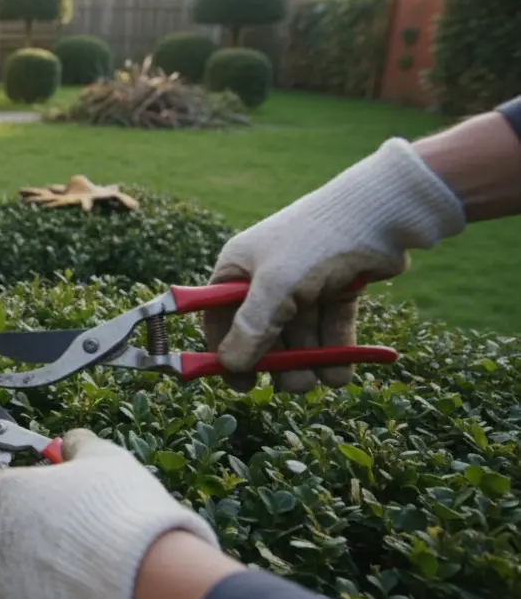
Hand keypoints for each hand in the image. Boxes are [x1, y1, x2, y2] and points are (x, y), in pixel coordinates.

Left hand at [0, 430, 218, 598]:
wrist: (142, 579)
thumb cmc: (119, 509)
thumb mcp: (105, 459)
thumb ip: (79, 446)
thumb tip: (70, 442)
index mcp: (5, 492)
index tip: (21, 492)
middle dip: (14, 526)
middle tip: (57, 524)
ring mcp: (4, 577)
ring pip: (8, 566)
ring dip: (32, 561)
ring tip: (80, 558)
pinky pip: (27, 598)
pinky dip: (47, 594)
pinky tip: (83, 586)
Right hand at [204, 138, 465, 393]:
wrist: (379, 214)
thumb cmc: (314, 242)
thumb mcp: (275, 288)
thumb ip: (250, 329)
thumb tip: (230, 366)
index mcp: (239, 270)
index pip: (219, 318)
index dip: (225, 352)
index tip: (241, 385)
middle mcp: (266, 279)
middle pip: (263, 334)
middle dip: (279, 362)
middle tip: (295, 385)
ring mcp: (302, 286)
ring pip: (300, 336)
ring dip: (310, 362)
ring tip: (324, 380)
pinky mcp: (335, 291)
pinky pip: (329, 330)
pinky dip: (335, 353)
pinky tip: (340, 375)